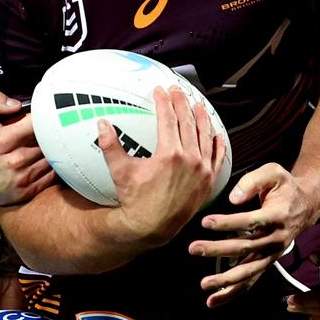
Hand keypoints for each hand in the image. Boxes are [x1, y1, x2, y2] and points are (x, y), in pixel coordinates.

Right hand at [0, 90, 54, 207]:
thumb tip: (17, 104)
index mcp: (2, 141)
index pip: (37, 125)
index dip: (45, 117)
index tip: (46, 114)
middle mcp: (13, 162)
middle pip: (47, 142)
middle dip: (50, 133)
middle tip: (49, 128)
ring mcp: (20, 179)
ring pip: (51, 159)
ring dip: (53, 150)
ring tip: (49, 142)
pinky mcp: (25, 192)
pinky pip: (51, 177)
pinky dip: (54, 167)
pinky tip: (48, 158)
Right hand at [99, 86, 226, 245]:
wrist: (152, 227)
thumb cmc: (136, 201)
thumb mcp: (120, 172)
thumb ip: (110, 146)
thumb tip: (102, 125)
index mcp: (170, 154)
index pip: (168, 119)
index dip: (164, 102)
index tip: (160, 91)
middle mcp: (190, 160)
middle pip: (188, 123)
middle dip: (182, 103)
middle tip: (177, 92)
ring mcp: (202, 171)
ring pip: (205, 136)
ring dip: (202, 118)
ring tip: (198, 106)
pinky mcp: (207, 182)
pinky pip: (217, 158)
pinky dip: (217, 145)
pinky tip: (217, 135)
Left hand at [189, 163, 316, 307]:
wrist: (305, 205)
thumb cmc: (285, 186)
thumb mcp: (274, 172)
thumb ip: (253, 181)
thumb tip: (232, 198)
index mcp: (278, 215)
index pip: (250, 222)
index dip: (228, 223)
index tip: (205, 222)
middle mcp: (276, 238)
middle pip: (245, 248)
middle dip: (217, 250)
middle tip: (194, 249)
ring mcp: (272, 254)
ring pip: (248, 271)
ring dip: (225, 280)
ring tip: (204, 284)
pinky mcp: (267, 262)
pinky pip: (250, 280)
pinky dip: (233, 292)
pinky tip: (214, 299)